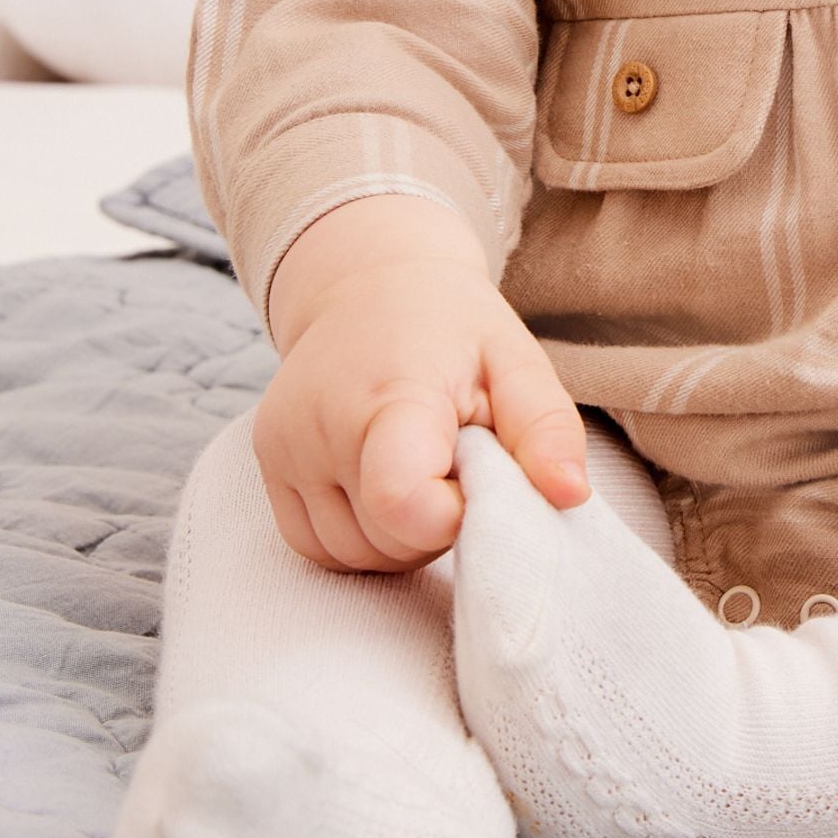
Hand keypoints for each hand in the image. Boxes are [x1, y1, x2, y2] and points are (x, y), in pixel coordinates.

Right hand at [253, 228, 592, 572]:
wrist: (368, 281)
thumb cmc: (452, 326)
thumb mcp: (515, 359)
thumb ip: (547, 429)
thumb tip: (570, 495)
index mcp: (390, 392)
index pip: (404, 504)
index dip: (456, 514)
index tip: (478, 473)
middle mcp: (319, 424)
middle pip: (386, 541)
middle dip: (438, 524)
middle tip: (457, 463)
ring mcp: (283, 448)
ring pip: (351, 556)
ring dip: (399, 536)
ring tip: (424, 470)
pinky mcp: (267, 465)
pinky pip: (316, 547)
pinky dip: (361, 536)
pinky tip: (386, 485)